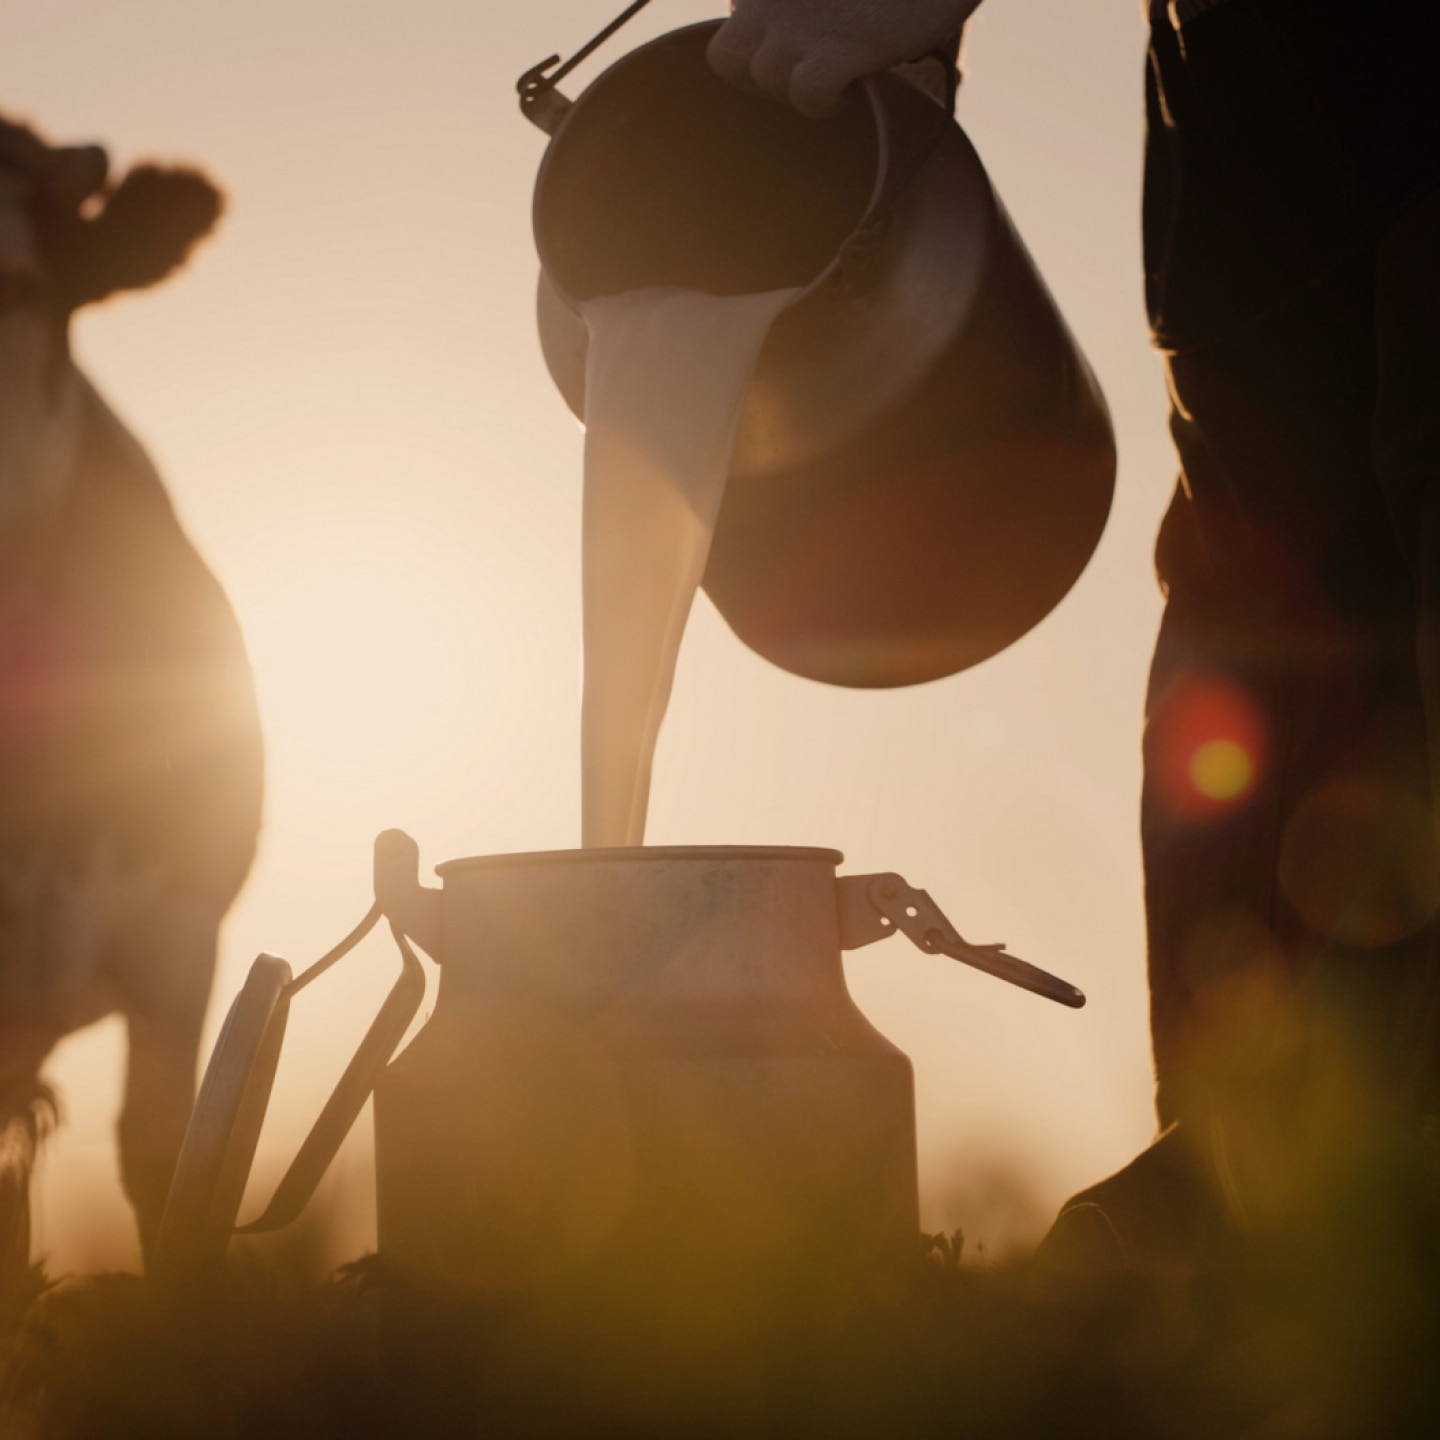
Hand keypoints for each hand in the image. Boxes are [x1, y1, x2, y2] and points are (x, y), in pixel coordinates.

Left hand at [707, 0, 981, 117]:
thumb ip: (801, 7)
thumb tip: (769, 33)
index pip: (727, 23)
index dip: (751, 46)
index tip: (789, 50)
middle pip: (726, 58)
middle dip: (759, 78)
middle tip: (802, 73)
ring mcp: (801, 18)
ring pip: (765, 80)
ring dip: (798, 90)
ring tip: (839, 75)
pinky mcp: (840, 45)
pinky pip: (805, 97)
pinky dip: (824, 105)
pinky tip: (852, 89)